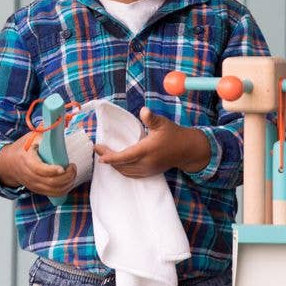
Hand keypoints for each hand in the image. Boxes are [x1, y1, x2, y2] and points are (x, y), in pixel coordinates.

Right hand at [0, 132, 76, 196]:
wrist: (8, 163)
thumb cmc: (23, 148)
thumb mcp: (31, 137)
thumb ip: (44, 132)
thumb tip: (59, 120)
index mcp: (27, 161)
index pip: (40, 169)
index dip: (52, 170)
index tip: (63, 167)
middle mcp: (30, 176)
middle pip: (50, 182)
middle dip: (66, 177)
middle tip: (73, 167)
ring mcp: (34, 185)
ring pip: (53, 190)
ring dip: (67, 184)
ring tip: (72, 173)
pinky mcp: (38, 190)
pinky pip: (53, 195)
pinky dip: (64, 190)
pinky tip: (69, 182)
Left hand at [94, 107, 210, 178]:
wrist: (187, 150)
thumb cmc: (173, 134)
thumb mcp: (163, 123)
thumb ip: (151, 118)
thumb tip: (143, 110)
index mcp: (147, 150)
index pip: (125, 156)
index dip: (110, 156)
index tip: (99, 152)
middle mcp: (146, 163)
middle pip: (122, 165)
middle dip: (108, 158)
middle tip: (98, 149)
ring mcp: (148, 170)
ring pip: (125, 172)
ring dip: (114, 165)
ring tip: (105, 155)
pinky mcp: (150, 173)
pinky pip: (131, 174)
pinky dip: (122, 170)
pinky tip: (117, 163)